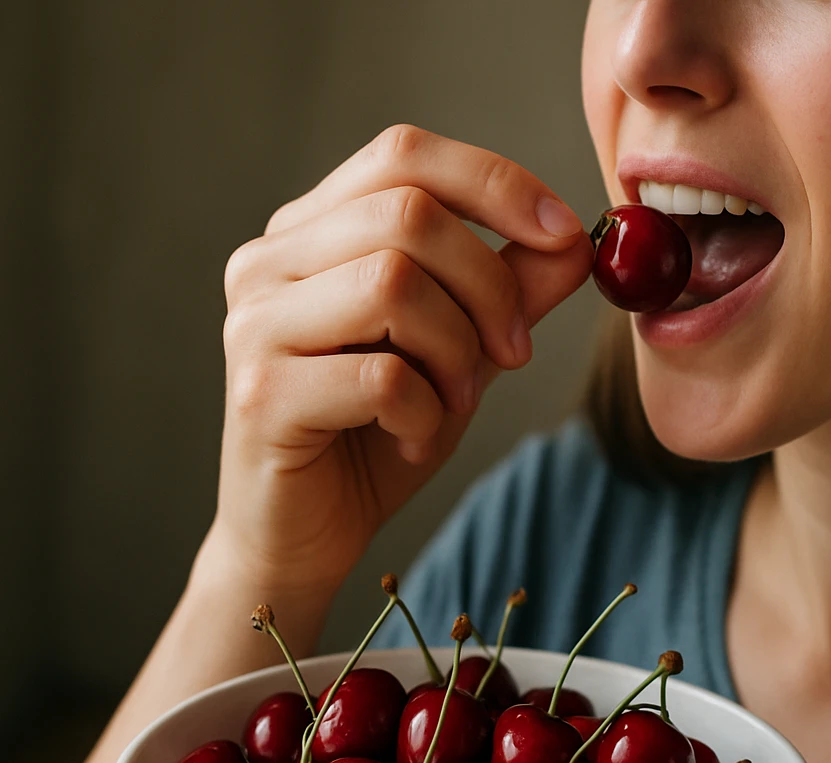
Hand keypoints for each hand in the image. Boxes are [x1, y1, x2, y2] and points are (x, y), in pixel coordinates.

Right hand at [206, 123, 591, 594]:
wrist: (304, 538)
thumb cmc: (375, 435)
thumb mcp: (458, 350)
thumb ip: (508, 288)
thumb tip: (575, 239)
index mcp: (310, 231)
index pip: (403, 155)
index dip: (494, 183)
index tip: (565, 234)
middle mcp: (269, 262)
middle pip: (407, 214)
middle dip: (490, 284)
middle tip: (514, 353)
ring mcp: (255, 324)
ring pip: (393, 283)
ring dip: (456, 351)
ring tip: (454, 401)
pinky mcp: (260, 394)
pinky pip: (380, 375)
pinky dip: (423, 411)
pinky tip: (411, 438)